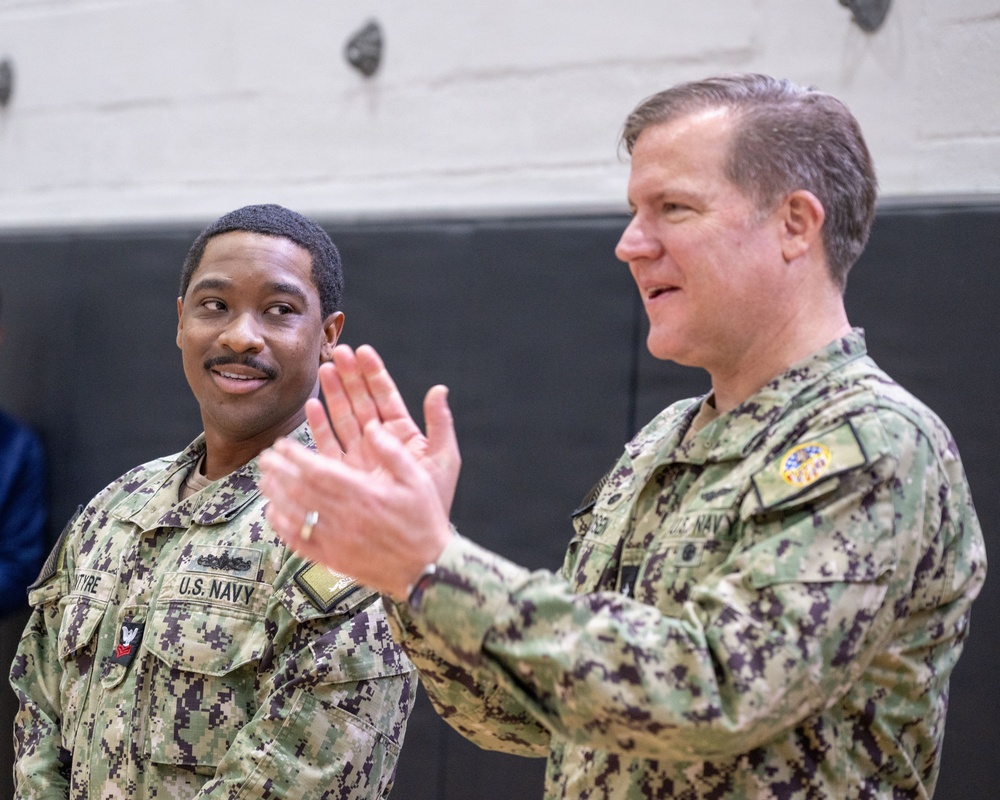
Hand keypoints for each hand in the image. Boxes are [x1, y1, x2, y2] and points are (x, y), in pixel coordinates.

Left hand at [259, 419, 452, 600]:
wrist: (427, 569)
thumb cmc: (424, 521)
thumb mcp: (418, 480)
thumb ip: (393, 452)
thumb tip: (372, 427)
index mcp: (365, 494)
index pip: (319, 471)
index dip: (295, 457)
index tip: (282, 445)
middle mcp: (346, 516)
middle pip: (301, 490)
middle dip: (279, 471)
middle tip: (265, 457)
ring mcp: (337, 540)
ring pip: (296, 515)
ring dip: (276, 496)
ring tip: (264, 480)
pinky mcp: (335, 560)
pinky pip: (300, 543)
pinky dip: (283, 528)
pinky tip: (273, 514)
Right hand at [309, 344, 460, 515]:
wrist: (415, 539)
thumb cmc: (434, 500)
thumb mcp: (443, 459)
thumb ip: (441, 423)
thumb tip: (440, 389)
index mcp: (404, 434)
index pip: (386, 397)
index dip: (374, 374)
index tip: (363, 352)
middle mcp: (379, 442)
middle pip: (361, 402)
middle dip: (350, 377)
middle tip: (338, 353)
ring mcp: (361, 456)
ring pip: (344, 418)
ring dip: (333, 395)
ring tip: (325, 370)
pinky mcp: (345, 474)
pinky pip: (329, 445)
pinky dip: (320, 426)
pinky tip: (312, 407)